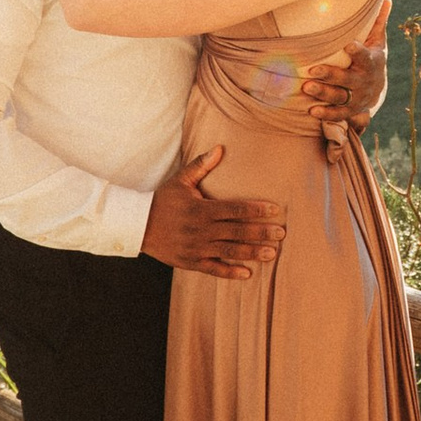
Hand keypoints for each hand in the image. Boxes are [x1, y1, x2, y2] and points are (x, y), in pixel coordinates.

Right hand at [141, 149, 286, 279]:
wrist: (138, 226)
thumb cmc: (162, 201)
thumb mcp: (180, 181)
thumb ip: (200, 165)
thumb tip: (220, 148)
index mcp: (201, 209)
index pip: (235, 208)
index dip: (256, 209)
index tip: (275, 210)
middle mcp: (201, 229)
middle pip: (238, 231)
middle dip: (261, 232)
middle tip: (282, 233)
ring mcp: (197, 247)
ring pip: (230, 251)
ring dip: (253, 253)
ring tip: (272, 253)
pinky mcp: (191, 261)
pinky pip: (214, 269)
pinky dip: (231, 272)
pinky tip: (248, 273)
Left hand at [298, 0, 391, 147]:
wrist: (377, 91)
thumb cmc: (371, 58)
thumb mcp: (377, 41)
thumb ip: (378, 22)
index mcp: (370, 62)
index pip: (364, 56)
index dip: (357, 51)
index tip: (347, 44)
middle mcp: (363, 81)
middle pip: (347, 79)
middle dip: (330, 75)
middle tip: (312, 70)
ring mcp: (356, 97)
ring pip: (340, 96)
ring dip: (323, 93)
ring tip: (306, 87)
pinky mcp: (349, 110)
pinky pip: (338, 114)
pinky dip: (326, 114)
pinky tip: (312, 111)